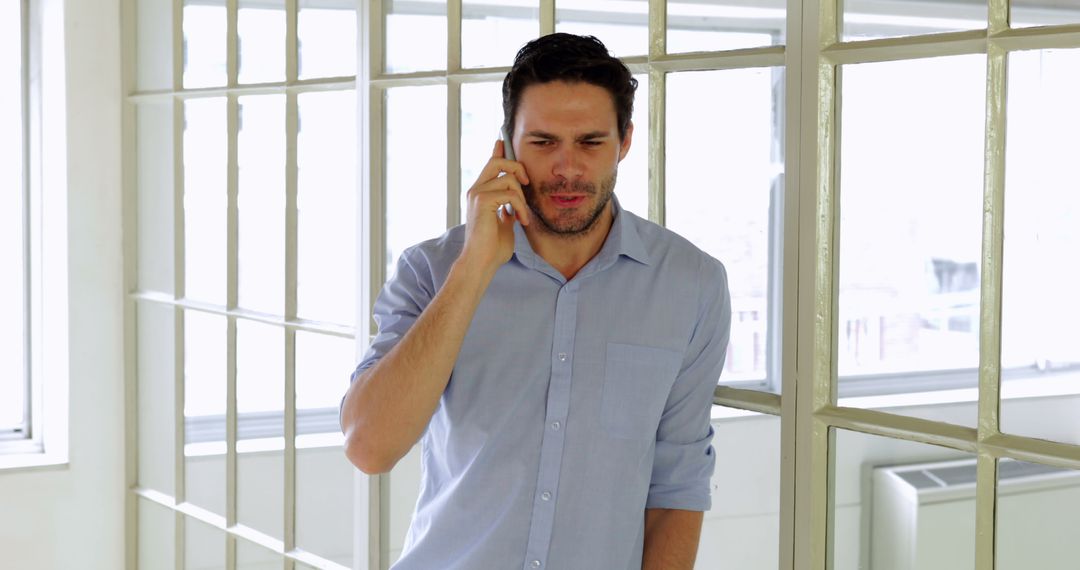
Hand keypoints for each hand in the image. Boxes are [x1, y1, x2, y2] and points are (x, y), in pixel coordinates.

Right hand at [459, 139, 530, 274]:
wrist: (481, 263)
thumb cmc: (492, 248)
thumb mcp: (504, 223)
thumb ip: (508, 209)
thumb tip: (515, 202)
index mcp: (480, 193)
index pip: (490, 164)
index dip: (498, 150)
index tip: (502, 140)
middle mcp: (476, 190)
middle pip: (498, 162)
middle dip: (517, 168)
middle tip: (527, 185)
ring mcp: (477, 194)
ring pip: (508, 178)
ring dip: (522, 198)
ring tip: (523, 217)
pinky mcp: (482, 201)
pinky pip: (509, 194)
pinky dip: (520, 207)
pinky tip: (521, 221)